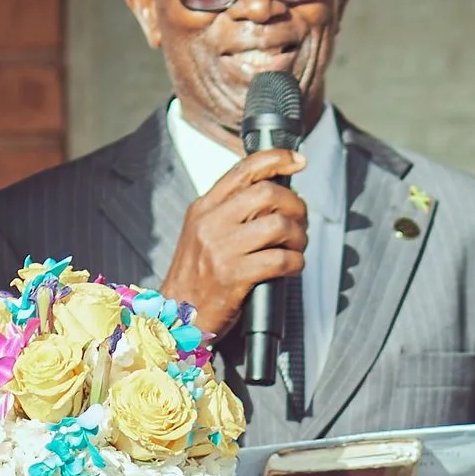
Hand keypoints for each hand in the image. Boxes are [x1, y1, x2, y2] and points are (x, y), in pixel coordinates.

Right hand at [161, 147, 307, 339]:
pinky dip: (295, 262)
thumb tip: (272, 196)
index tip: (298, 161)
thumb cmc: (196, 277)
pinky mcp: (233, 276)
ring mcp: (220, 249)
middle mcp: (210, 223)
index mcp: (204, 208)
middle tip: (300, 221)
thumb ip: (229, 213)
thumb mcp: (203, 234)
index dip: (277, 159)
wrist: (173, 316)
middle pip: (267, 193)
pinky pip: (279, 260)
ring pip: (278, 225)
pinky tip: (292, 267)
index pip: (244, 170)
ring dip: (298, 236)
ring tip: (296, 247)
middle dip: (295, 205)